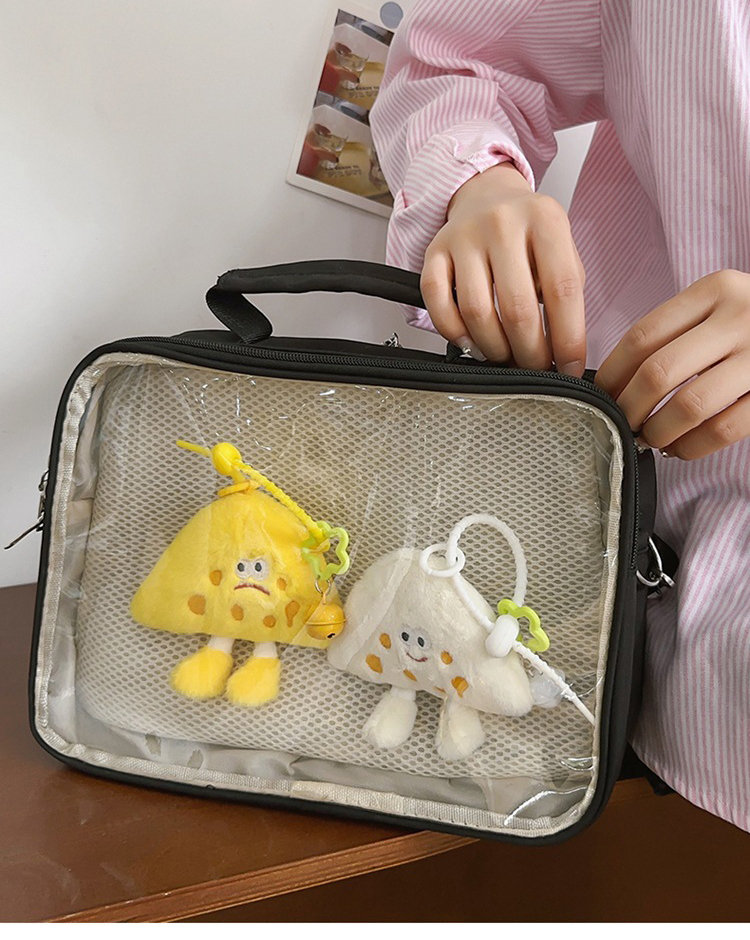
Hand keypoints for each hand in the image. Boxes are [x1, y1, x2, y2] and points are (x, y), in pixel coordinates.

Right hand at [420, 163, 586, 373]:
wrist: (487, 197)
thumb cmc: (528, 234)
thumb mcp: (561, 248)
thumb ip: (565, 292)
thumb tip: (564, 350)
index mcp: (545, 220)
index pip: (562, 290)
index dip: (567, 338)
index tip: (569, 368)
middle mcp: (503, 224)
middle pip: (517, 308)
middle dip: (529, 353)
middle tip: (535, 369)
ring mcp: (464, 237)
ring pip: (476, 311)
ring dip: (493, 348)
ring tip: (505, 357)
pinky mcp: (434, 251)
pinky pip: (436, 301)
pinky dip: (453, 332)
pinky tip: (470, 343)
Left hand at [595, 270, 749, 458]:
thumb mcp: (722, 306)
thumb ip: (678, 331)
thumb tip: (615, 381)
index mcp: (716, 290)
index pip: (643, 336)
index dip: (612, 374)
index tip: (597, 396)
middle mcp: (741, 317)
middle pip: (659, 372)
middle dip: (629, 407)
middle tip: (619, 423)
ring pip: (690, 405)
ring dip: (658, 432)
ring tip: (649, 439)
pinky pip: (724, 428)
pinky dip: (692, 446)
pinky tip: (680, 449)